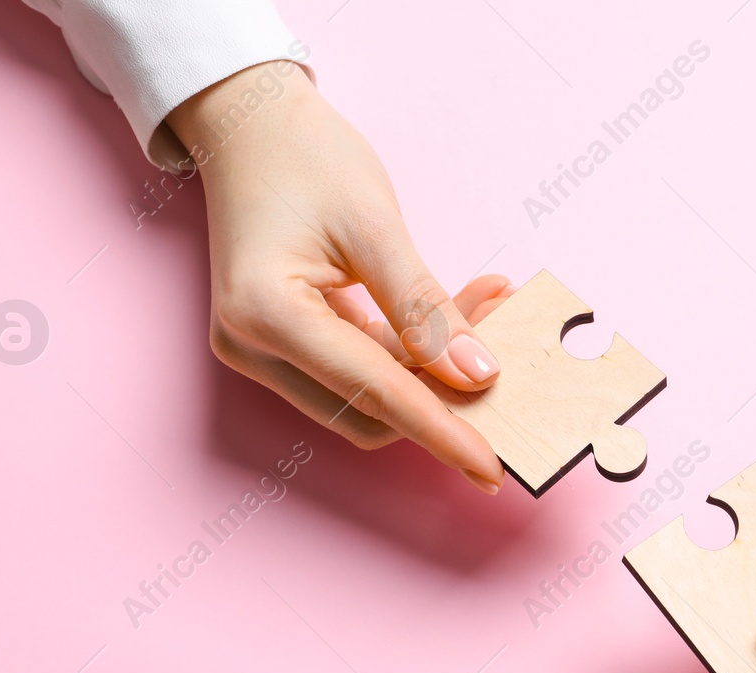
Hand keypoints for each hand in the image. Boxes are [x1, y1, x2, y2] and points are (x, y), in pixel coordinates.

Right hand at [166, 62, 507, 493]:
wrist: (248, 123)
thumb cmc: (302, 157)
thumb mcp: (374, 225)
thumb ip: (424, 307)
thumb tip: (475, 376)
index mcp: (265, 315)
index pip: (372, 393)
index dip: (439, 431)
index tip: (490, 466)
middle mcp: (252, 347)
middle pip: (368, 410)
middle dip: (441, 393)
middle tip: (506, 351)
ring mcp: (263, 350)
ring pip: (368, 396)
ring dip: (433, 368)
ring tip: (489, 306)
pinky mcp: (284, 344)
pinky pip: (360, 369)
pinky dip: (412, 351)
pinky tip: (459, 310)